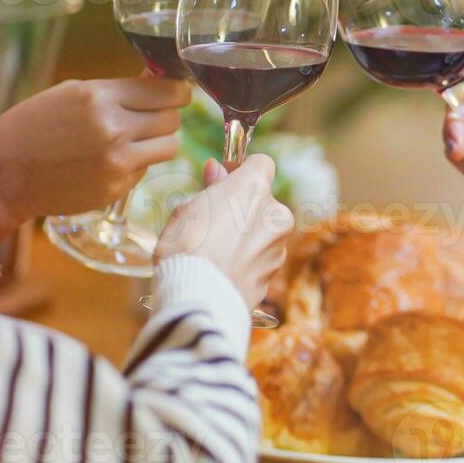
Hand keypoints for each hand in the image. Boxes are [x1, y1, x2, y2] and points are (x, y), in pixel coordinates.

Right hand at [0, 76, 190, 256]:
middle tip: (151, 117)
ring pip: (170, 146)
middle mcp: (113, 129)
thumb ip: (117, 90)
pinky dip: (136, 164)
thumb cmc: (33, 128)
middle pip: (173, 118)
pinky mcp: (117, 188)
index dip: (177, 91)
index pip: (167, 91)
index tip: (177, 93)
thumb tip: (159, 80)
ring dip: (159, 141)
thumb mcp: (71, 94)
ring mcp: (117, 162)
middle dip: (167, 115)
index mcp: (99, 97)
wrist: (2, 175)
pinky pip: (145, 170)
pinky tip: (109, 161)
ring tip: (137, 139)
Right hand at [155, 155, 293, 310]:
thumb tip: (217, 171)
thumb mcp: (186, 208)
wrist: (198, 299)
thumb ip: (210, 188)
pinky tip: (223, 270)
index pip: (261, 163)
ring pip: (264, 231)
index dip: (241, 170)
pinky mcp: (274, 274)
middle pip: (263, 201)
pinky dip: (247, 260)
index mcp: (254, 189)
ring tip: (213, 251)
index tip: (223, 180)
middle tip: (212, 220)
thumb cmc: (185, 248)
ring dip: (246, 235)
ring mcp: (278, 246)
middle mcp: (275, 214)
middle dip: (242, 206)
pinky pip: (261, 258)